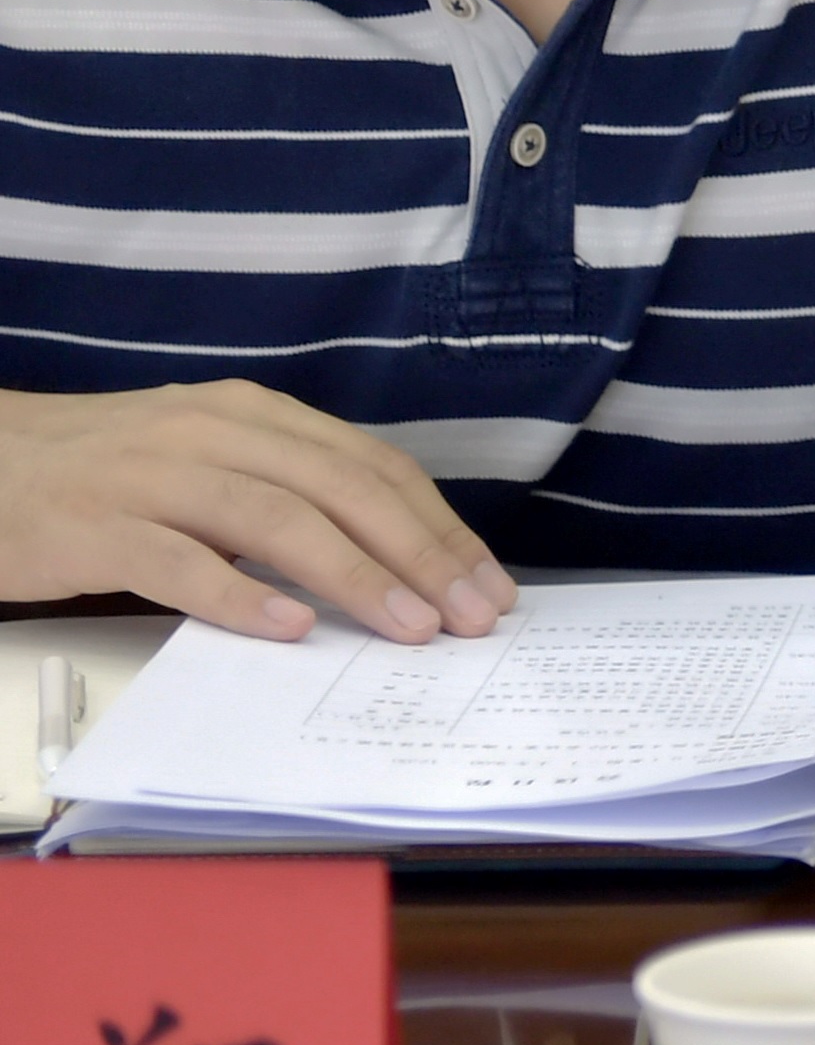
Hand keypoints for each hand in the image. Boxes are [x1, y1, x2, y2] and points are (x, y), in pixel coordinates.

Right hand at [0, 383, 511, 642]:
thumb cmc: (104, 474)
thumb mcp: (206, 460)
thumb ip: (285, 492)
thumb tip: (390, 557)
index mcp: (252, 414)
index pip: (372, 467)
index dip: (438, 526)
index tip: (488, 584)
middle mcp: (212, 433)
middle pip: (342, 489)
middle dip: (420, 554)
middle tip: (471, 615)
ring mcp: (152, 478)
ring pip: (276, 520)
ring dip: (354, 576)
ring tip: (408, 627)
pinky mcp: (95, 528)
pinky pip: (179, 562)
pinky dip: (240, 596)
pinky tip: (289, 630)